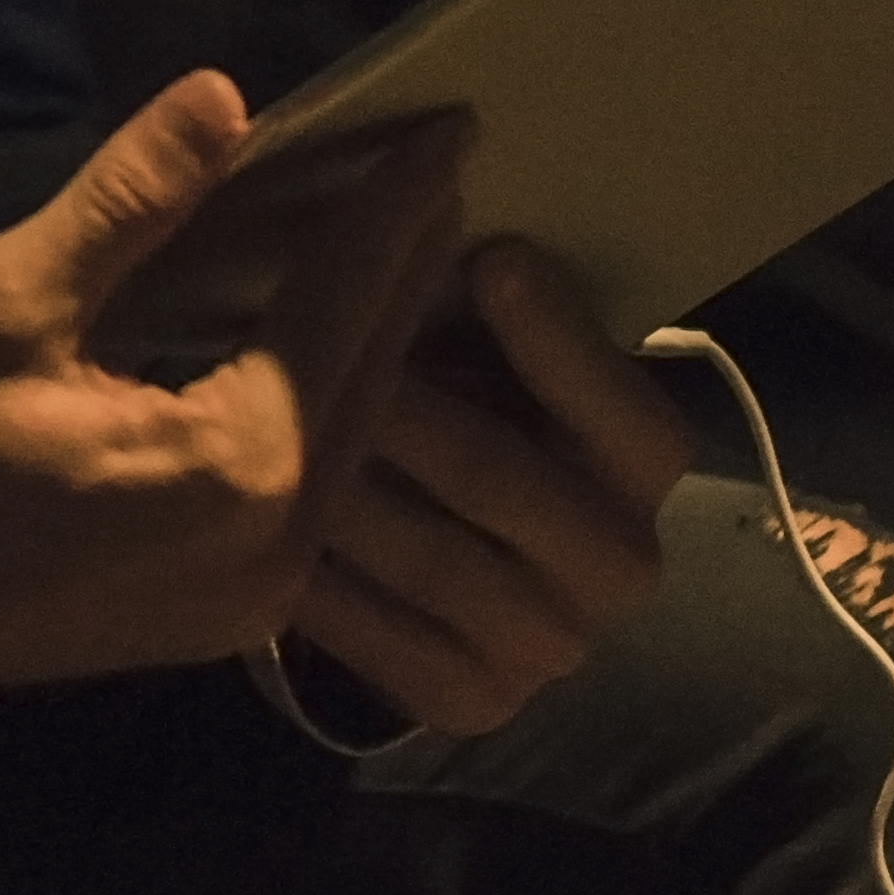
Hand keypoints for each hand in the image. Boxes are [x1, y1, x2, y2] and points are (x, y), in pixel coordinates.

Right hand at [0, 70, 470, 720]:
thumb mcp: (8, 300)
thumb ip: (129, 203)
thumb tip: (224, 97)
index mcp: (234, 464)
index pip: (341, 304)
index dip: (394, 208)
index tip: (449, 132)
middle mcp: (282, 541)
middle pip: (375, 372)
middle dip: (410, 263)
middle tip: (448, 168)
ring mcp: (270, 595)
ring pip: (361, 436)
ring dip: (383, 334)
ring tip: (409, 241)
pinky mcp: (245, 614)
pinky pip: (325, 485)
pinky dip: (340, 400)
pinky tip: (342, 345)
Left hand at [282, 241, 702, 739]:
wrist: (452, 571)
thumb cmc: (466, 412)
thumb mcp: (496, 355)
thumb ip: (493, 295)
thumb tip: (445, 194)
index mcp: (643, 469)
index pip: (633, 416)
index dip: (561, 342)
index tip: (488, 257)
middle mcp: (616, 567)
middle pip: (502, 475)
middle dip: (408, 401)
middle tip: (321, 347)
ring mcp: (544, 648)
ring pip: (422, 548)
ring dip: (340, 480)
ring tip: (255, 416)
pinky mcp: (467, 700)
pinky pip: (371, 630)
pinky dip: (311, 573)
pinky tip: (250, 520)